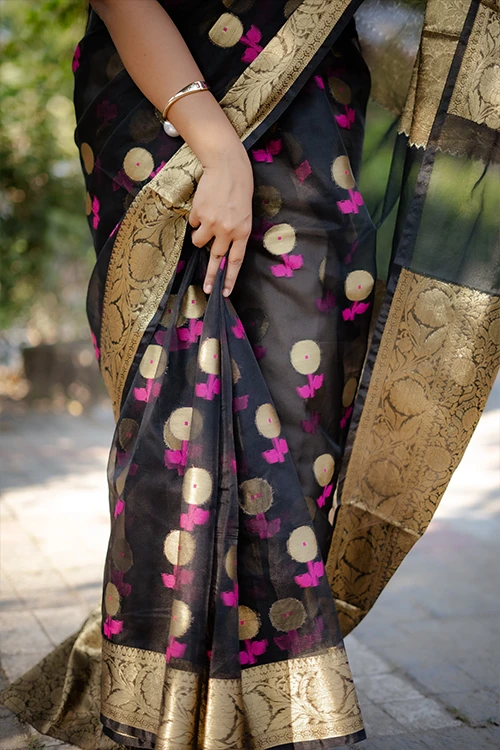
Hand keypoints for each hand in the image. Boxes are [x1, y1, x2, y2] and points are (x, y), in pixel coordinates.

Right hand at [188, 144, 252, 296]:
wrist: (227, 167)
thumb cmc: (239, 190)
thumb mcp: (244, 215)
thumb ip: (235, 233)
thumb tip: (220, 252)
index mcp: (243, 231)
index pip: (236, 261)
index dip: (229, 278)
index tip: (224, 293)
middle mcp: (227, 230)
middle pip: (215, 258)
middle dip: (210, 274)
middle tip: (206, 288)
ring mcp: (212, 223)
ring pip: (199, 242)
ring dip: (200, 235)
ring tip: (206, 220)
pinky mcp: (199, 214)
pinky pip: (193, 224)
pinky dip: (196, 218)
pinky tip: (204, 205)